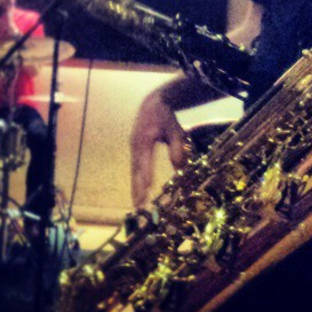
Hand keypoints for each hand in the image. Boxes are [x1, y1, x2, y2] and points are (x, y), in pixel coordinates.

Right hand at [130, 90, 190, 207]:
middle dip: (137, 189)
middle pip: (135, 170)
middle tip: (138, 208)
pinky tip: (139, 192)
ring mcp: (133, 147)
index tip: (145, 194)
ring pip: (134, 170)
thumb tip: (179, 167)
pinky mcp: (134, 149)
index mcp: (144, 140)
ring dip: (135, 187)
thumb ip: (177, 147)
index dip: (144, 179)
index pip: (144, 163)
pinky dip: (136, 180)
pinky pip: (135, 167)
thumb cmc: (165, 117)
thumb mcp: (175, 129)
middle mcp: (135, 145)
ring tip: (137, 205)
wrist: (153, 103)